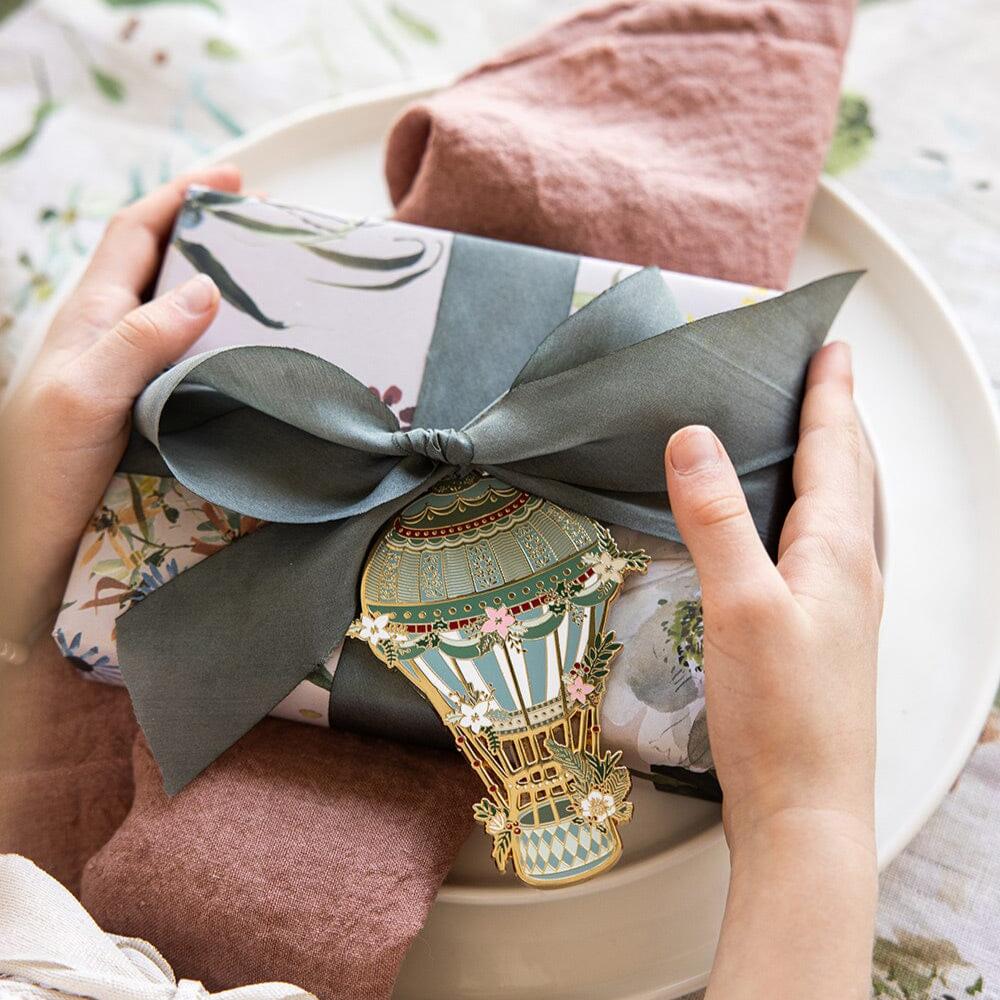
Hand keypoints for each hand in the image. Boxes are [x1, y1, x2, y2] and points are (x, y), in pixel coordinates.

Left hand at [0, 166, 240, 643]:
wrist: (27, 545)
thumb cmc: (43, 467)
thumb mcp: (87, 392)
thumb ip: (141, 337)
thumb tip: (206, 287)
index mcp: (91, 316)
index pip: (136, 233)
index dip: (182, 197)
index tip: (236, 181)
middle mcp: (109, 336)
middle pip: (161, 264)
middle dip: (211, 235)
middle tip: (270, 235)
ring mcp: (127, 375)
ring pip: (178, 313)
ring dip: (222, 291)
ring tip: (277, 292)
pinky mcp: (145, 412)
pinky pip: (190, 361)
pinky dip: (224, 345)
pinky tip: (255, 363)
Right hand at [665, 342, 881, 999]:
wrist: (806, 810)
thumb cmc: (781, 715)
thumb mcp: (741, 606)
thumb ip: (716, 521)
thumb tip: (694, 440)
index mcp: (837, 551)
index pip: (837, 451)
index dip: (831, 395)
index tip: (831, 349)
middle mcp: (851, 572)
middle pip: (852, 475)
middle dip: (840, 419)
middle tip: (828, 379)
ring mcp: (844, 606)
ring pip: (845, 512)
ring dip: (836, 463)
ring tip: (818, 438)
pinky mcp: (825, 635)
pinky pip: (829, 547)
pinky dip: (817, 511)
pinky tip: (796, 532)